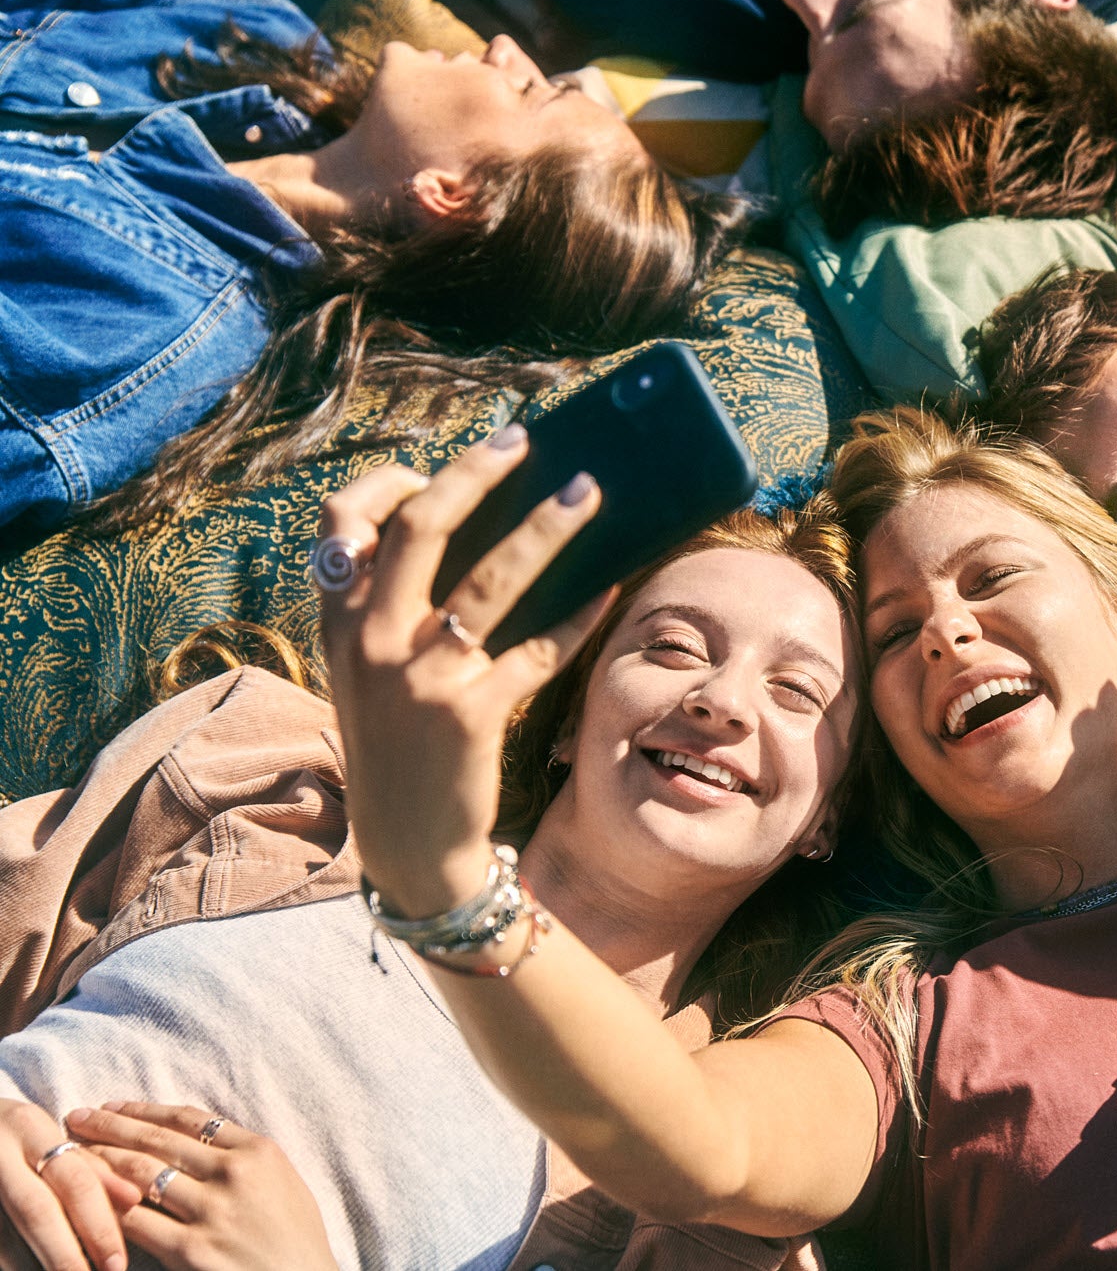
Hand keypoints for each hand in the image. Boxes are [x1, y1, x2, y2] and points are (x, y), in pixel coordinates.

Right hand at [0, 1099, 137, 1270]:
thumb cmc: (19, 1134)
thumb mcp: (53, 1138)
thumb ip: (93, 1166)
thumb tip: (134, 1198)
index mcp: (30, 1128)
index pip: (75, 1182)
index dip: (99, 1226)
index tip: (119, 1263)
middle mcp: (1, 1154)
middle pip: (37, 1213)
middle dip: (68, 1255)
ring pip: (6, 1236)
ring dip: (40, 1262)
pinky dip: (14, 1261)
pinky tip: (36, 1270)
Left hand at [67, 1105, 337, 1270]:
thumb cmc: (296, 1240)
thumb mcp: (284, 1184)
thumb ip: (245, 1160)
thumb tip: (199, 1142)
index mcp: (259, 1151)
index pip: (191, 1119)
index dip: (146, 1110)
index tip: (116, 1105)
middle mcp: (234, 1174)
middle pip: (158, 1140)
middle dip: (111, 1125)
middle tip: (77, 1117)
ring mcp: (212, 1212)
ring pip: (140, 1174)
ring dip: (101, 1160)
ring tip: (72, 1154)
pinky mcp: (191, 1251)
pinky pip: (137, 1222)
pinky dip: (108, 1209)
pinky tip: (86, 1202)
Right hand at [317, 427, 611, 917]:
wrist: (408, 845)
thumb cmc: (403, 745)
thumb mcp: (372, 673)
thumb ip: (395, 608)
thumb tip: (479, 531)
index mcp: (339, 623)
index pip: (340, 522)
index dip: (388, 482)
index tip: (435, 465)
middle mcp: (369, 643)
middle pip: (422, 527)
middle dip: (477, 473)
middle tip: (524, 440)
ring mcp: (419, 679)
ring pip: (492, 579)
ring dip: (546, 528)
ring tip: (587, 493)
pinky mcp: (470, 715)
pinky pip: (538, 647)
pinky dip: (578, 615)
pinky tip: (609, 588)